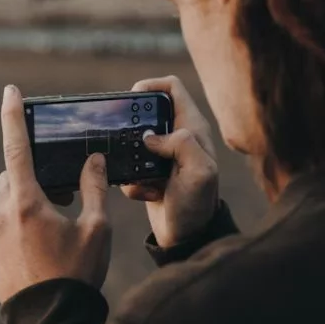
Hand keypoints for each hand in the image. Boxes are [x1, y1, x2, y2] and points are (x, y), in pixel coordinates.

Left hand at [0, 85, 111, 303]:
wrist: (52, 323)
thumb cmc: (78, 273)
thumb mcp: (96, 228)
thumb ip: (94, 188)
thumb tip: (93, 159)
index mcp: (27, 203)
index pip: (17, 148)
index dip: (13, 116)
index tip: (10, 91)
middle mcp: (2, 217)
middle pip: (12, 178)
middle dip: (33, 177)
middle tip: (63, 194)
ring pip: (6, 206)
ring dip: (27, 205)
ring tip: (55, 229)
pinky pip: (1, 234)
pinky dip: (19, 232)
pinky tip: (42, 252)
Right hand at [122, 76, 218, 247]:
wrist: (187, 238)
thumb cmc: (198, 205)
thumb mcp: (200, 172)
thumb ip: (183, 144)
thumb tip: (150, 137)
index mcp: (193, 128)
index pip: (172, 87)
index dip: (151, 86)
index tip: (132, 99)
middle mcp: (178, 137)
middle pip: (146, 111)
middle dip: (132, 125)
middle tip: (124, 140)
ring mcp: (162, 155)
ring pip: (133, 141)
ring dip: (130, 158)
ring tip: (141, 176)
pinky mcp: (149, 173)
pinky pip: (129, 167)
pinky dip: (132, 181)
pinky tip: (147, 194)